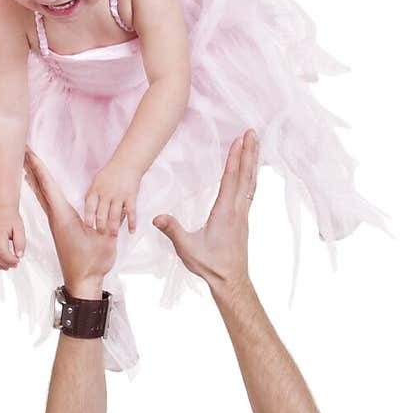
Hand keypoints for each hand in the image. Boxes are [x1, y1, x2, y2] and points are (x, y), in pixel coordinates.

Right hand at [0, 207, 24, 270]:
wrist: (1, 210)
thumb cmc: (10, 219)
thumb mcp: (20, 229)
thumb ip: (20, 243)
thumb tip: (19, 255)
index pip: (2, 252)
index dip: (10, 260)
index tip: (18, 261)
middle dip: (5, 264)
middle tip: (14, 265)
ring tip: (7, 266)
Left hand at [24, 150, 116, 290]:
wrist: (82, 282)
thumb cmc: (93, 262)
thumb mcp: (105, 240)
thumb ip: (108, 222)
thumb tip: (115, 208)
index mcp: (63, 216)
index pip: (49, 186)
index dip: (40, 168)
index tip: (30, 153)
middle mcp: (55, 217)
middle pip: (41, 188)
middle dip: (32, 169)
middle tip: (22, 152)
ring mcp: (56, 223)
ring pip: (42, 196)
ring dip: (35, 179)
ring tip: (27, 166)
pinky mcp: (59, 229)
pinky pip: (47, 204)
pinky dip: (42, 192)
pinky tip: (40, 190)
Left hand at [84, 158, 141, 236]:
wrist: (127, 163)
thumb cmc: (110, 173)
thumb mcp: (96, 181)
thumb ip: (92, 195)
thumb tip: (87, 211)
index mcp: (95, 190)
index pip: (89, 207)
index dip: (88, 218)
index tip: (87, 228)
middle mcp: (106, 194)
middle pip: (101, 213)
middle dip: (100, 226)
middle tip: (100, 236)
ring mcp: (119, 196)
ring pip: (115, 215)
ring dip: (114, 227)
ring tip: (113, 236)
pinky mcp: (131, 197)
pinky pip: (131, 212)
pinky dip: (132, 223)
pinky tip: (132, 231)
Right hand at [153, 130, 257, 290]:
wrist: (230, 281)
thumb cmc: (210, 265)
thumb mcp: (187, 249)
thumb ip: (173, 231)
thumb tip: (157, 217)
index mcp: (225, 213)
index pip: (230, 180)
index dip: (235, 159)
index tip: (239, 140)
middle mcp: (237, 210)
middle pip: (245, 175)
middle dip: (249, 152)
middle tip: (252, 131)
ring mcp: (243, 214)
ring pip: (250, 182)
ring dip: (253, 161)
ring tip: (255, 143)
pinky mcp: (243, 219)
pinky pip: (249, 191)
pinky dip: (251, 176)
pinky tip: (252, 170)